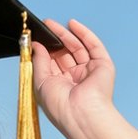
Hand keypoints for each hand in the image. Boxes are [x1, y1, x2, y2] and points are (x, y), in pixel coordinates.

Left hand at [31, 18, 117, 138]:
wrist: (81, 114)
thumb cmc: (59, 106)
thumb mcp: (41, 82)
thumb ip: (39, 62)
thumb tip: (36, 45)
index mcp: (60, 87)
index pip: (51, 64)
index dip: (44, 51)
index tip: (34, 38)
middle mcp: (74, 80)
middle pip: (64, 54)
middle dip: (54, 40)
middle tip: (44, 26)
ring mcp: (89, 72)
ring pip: (77, 48)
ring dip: (65, 35)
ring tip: (52, 24)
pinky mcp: (102, 66)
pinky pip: (93, 46)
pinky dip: (83, 34)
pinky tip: (72, 24)